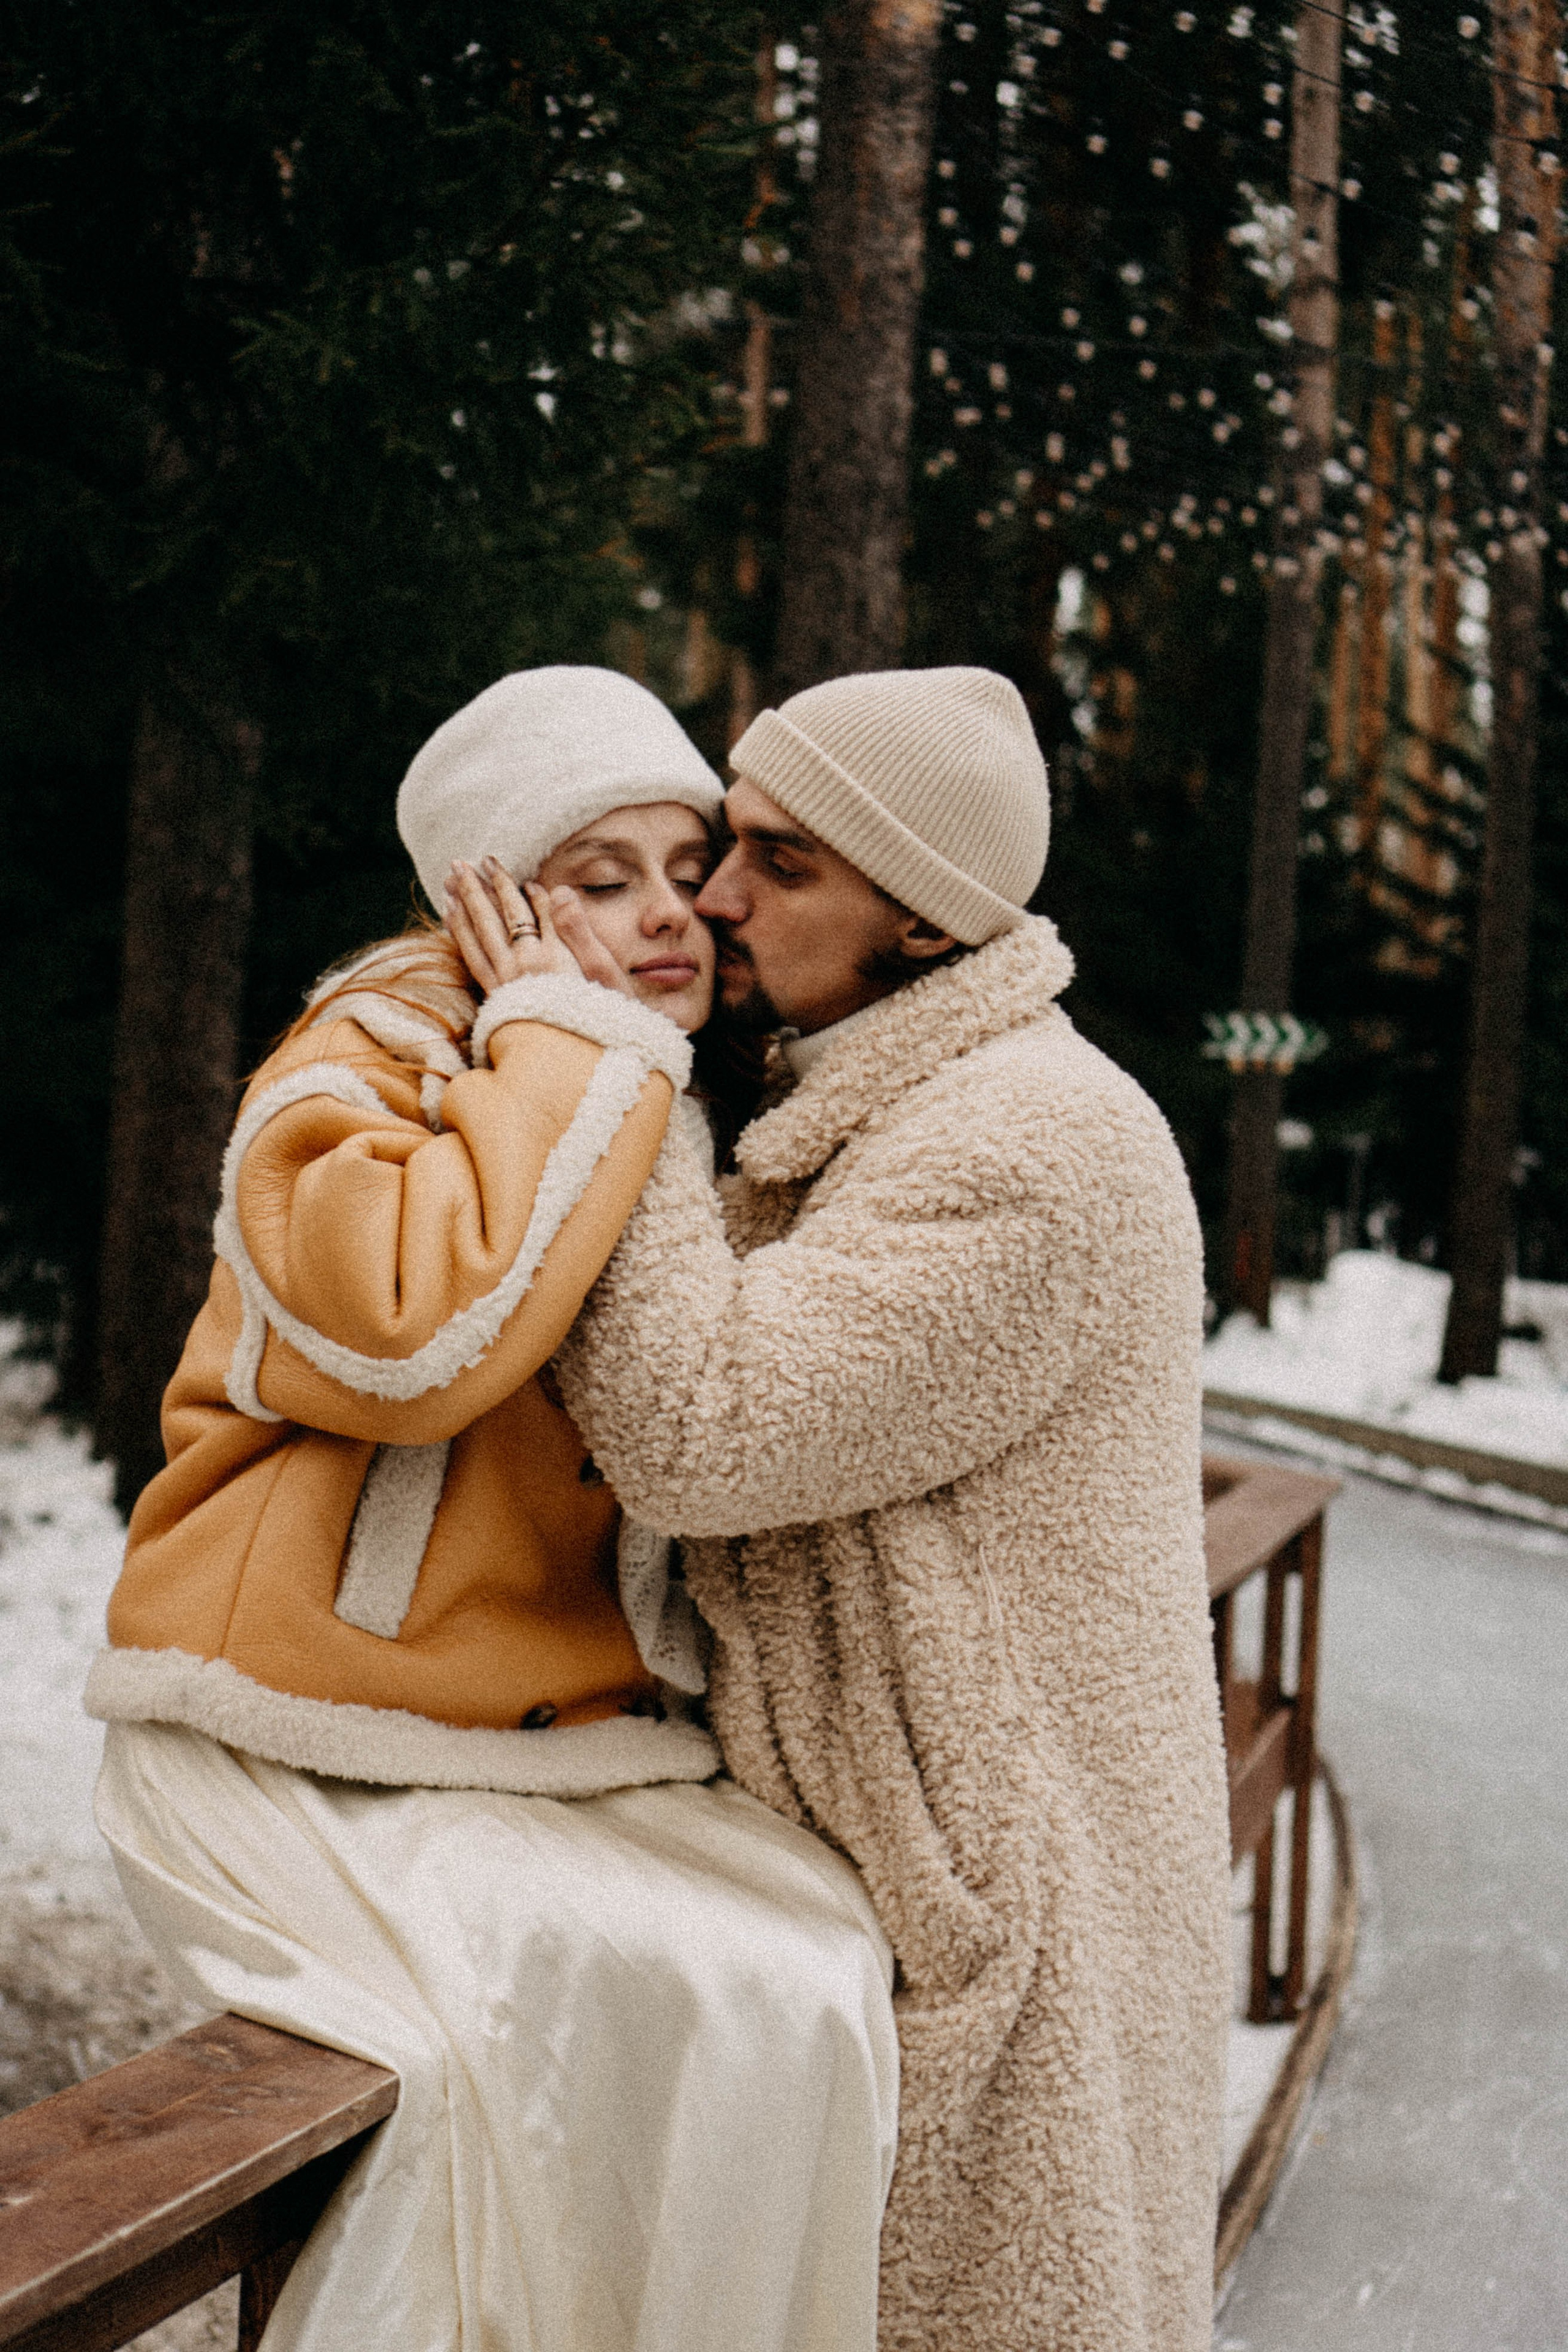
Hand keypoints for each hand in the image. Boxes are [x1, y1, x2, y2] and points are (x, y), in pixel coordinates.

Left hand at [442, 857, 634, 1000]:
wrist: (593, 1067)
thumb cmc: (611, 1019)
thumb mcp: (604, 971)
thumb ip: (577, 930)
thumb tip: (556, 889)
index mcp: (551, 960)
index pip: (527, 912)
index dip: (512, 887)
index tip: (496, 865)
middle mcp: (524, 970)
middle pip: (496, 920)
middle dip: (479, 888)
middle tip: (463, 862)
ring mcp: (508, 986)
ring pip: (479, 938)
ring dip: (464, 907)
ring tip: (450, 881)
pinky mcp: (500, 1001)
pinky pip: (474, 961)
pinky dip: (462, 935)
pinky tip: (452, 918)